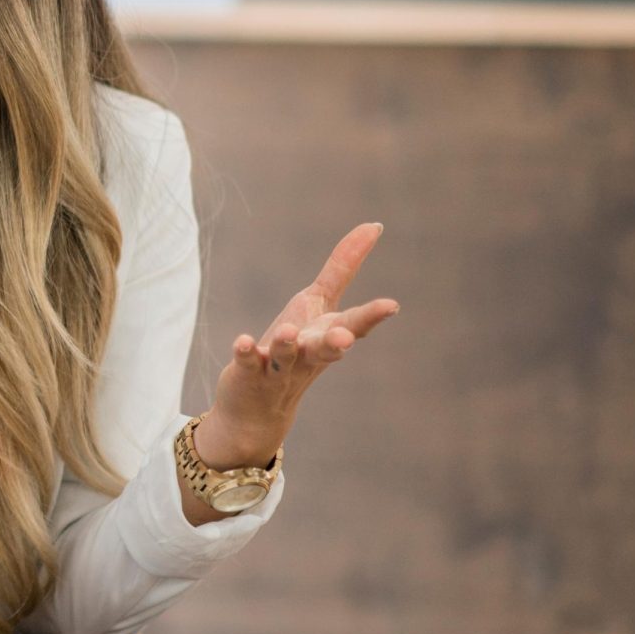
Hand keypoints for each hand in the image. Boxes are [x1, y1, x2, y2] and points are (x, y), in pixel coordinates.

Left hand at [204, 223, 402, 466]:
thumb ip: (343, 267)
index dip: (373, 315)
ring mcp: (278, 367)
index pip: (355, 325)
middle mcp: (308, 354)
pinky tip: (243, 341)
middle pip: (326, 349)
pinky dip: (246, 352)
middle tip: (344, 339)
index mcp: (328, 334)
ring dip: (289, 345)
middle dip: (336, 343)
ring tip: (289, 332)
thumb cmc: (296, 345)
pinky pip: (247, 363)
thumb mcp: (318, 303)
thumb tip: (375, 226)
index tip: (391, 305)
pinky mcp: (247, 373)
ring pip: (287, 357)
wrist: (258, 407)